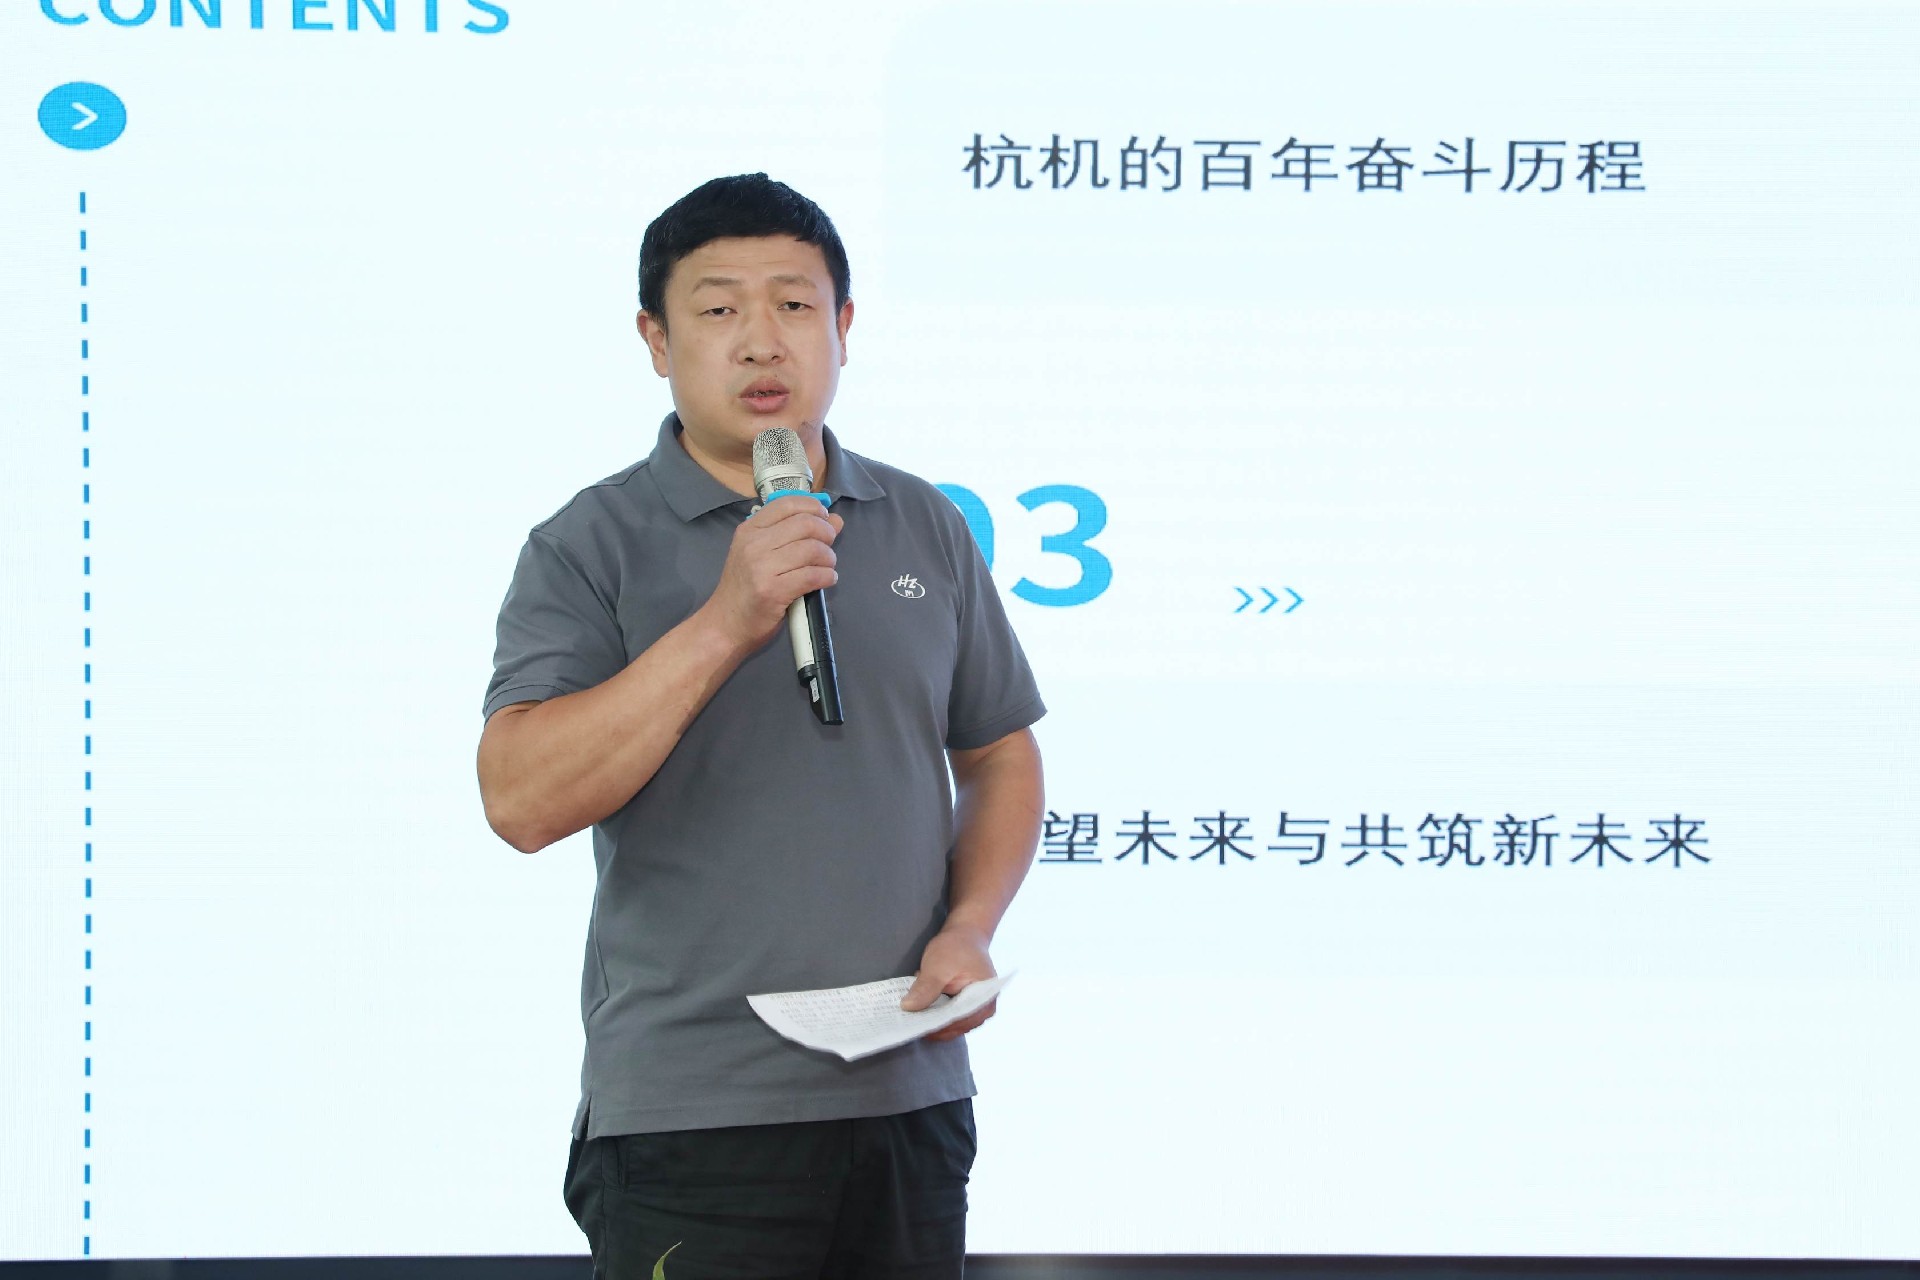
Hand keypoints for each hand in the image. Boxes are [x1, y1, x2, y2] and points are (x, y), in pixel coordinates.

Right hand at [701, 495, 843, 651]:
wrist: (725, 625)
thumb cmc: (745, 589)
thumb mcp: (762, 554)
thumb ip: (796, 534)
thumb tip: (835, 520)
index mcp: (750, 529)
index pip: (788, 503)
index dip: (814, 507)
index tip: (824, 519)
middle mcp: (754, 544)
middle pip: (806, 524)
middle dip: (827, 533)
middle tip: (829, 546)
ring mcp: (762, 568)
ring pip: (812, 549)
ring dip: (829, 558)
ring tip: (827, 566)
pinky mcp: (773, 591)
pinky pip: (813, 576)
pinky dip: (827, 576)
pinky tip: (827, 580)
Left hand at [900, 923, 996, 1042]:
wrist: (966, 935)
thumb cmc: (957, 947)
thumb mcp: (939, 965)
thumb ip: (926, 988)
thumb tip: (908, 1008)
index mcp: (984, 1001)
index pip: (957, 1023)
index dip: (934, 1026)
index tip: (911, 1026)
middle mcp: (983, 1011)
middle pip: (953, 1027)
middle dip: (930, 1024)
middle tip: (906, 1020)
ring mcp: (975, 1012)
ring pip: (948, 1025)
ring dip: (930, 1020)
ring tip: (912, 1012)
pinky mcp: (964, 1009)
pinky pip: (947, 1018)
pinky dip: (933, 1014)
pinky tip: (919, 1008)